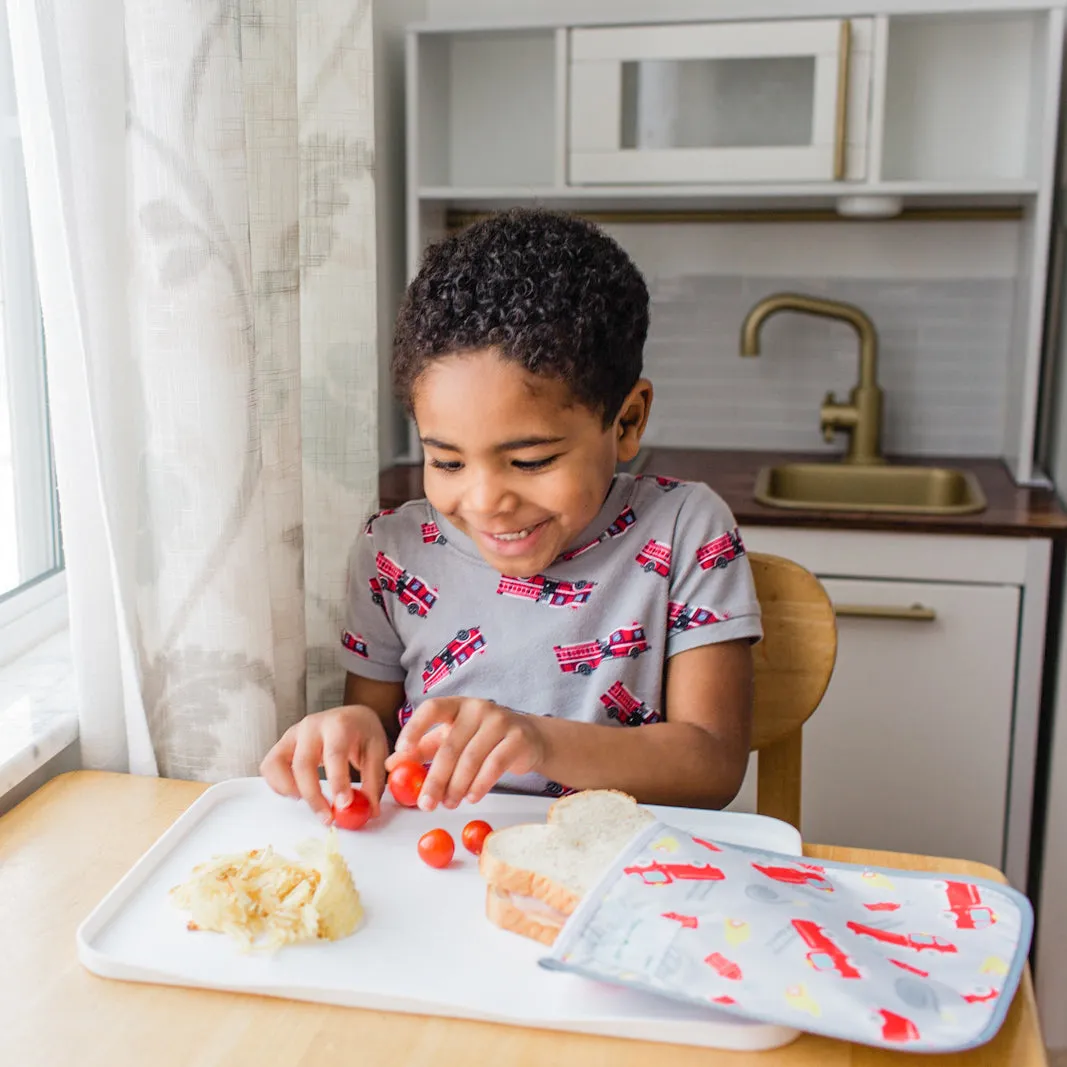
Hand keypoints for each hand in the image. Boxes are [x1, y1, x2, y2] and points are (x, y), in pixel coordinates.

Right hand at [260, 705, 388, 823]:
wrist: (350, 717)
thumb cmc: (362, 734)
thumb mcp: (377, 752)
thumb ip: (373, 781)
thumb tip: (369, 811)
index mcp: (339, 724)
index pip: (334, 754)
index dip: (337, 781)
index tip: (344, 804)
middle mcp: (312, 726)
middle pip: (303, 764)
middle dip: (313, 796)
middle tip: (327, 818)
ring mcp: (293, 734)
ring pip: (277, 764)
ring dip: (290, 790)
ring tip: (311, 802)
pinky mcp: (282, 745)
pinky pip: (269, 767)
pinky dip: (278, 785)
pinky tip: (298, 793)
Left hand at [386, 698, 546, 810]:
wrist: (528, 739)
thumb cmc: (482, 739)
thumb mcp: (451, 738)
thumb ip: (422, 748)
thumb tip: (391, 764)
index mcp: (457, 705)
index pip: (432, 708)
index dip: (415, 728)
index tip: (402, 751)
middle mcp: (477, 708)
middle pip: (450, 746)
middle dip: (435, 779)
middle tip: (426, 803)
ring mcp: (500, 721)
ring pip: (471, 759)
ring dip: (457, 786)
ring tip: (449, 803)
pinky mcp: (517, 739)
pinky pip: (494, 765)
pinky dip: (480, 785)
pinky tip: (471, 797)